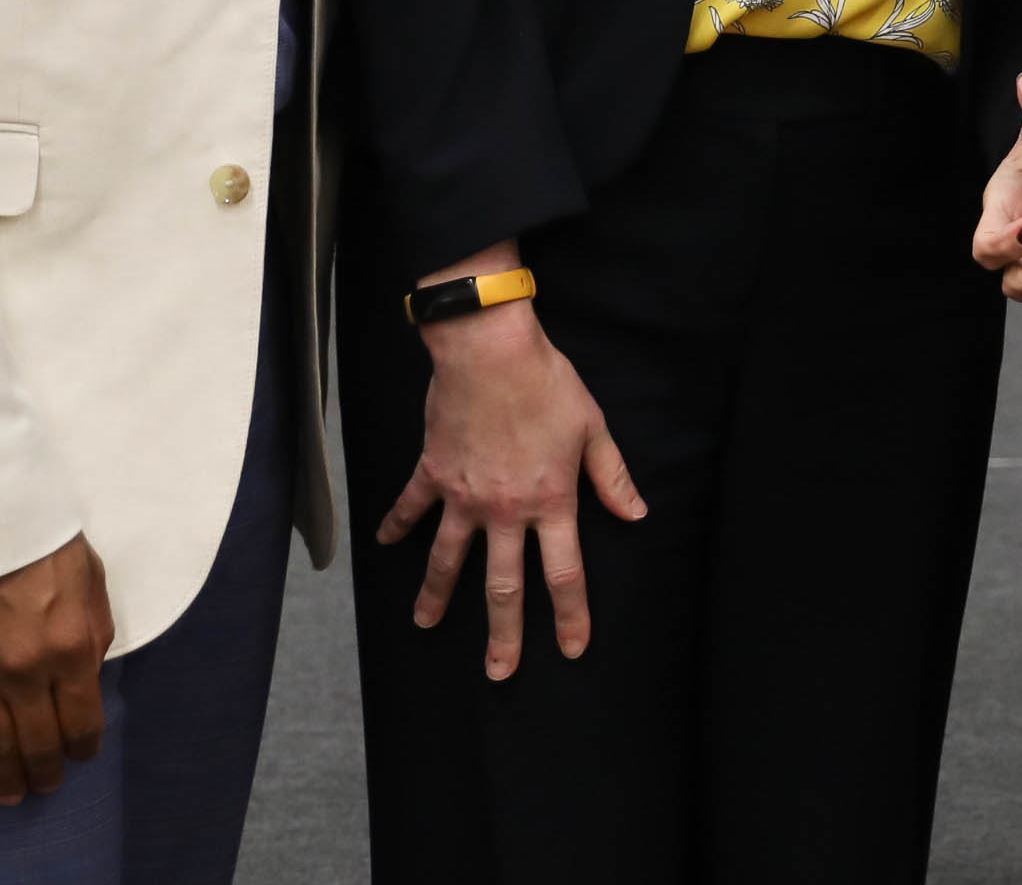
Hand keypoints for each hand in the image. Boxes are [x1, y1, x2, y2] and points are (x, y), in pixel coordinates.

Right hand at [0, 534, 110, 805]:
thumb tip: (88, 677)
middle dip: (46, 771)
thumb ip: (93, 635)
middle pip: (39, 743)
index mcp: (71, 650)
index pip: (83, 720)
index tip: (82, 755)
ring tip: (10, 793)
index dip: (85, 746)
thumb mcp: (92, 583)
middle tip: (46, 785)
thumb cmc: (43, 544)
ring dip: (4, 776)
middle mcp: (27, 674)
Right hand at [377, 282, 646, 679]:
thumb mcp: (592, 429)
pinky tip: (384, 544)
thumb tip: (637, 514)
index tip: (571, 648)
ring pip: (447, 559)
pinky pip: (411, 507)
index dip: (570, 616)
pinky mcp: (434, 472)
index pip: (564, 574)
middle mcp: (505, 509)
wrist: (489, 350)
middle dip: (503, 634)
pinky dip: (396, 526)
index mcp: (550, 501)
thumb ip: (612, 479)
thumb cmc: (546, 384)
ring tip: (425, 624)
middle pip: (503, 585)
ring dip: (436, 595)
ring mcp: (463, 495)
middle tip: (498, 672)